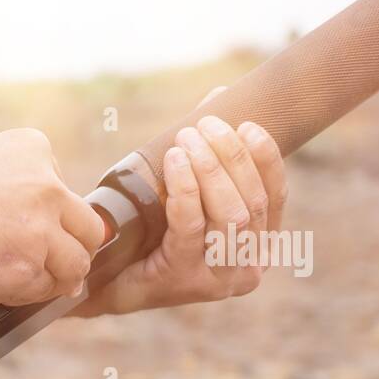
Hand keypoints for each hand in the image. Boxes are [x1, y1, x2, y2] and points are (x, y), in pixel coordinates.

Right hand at [0, 129, 106, 306]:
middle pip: (88, 230)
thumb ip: (20, 191)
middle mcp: (46, 184)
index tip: (4, 230)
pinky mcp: (21, 270)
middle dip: (63, 252)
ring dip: (45, 278)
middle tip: (22, 263)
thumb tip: (62, 241)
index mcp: (35, 149)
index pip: (67, 196)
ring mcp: (37, 229)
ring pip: (73, 267)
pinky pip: (42, 294)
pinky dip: (20, 296)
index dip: (44, 222)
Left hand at [81, 103, 287, 315]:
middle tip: (205, 125)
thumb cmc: (147, 236)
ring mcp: (218, 279)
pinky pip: (192, 225)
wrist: (104, 281)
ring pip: (229, 213)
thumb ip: (208, 156)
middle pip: (252, 202)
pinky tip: (175, 161)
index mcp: (258, 249)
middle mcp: (247, 269)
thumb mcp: (185, 197)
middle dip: (231, 156)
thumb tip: (219, 97)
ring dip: (210, 168)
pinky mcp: (185, 279)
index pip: (274, 198)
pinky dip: (185, 188)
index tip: (248, 125)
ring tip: (187, 139)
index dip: (265, 158)